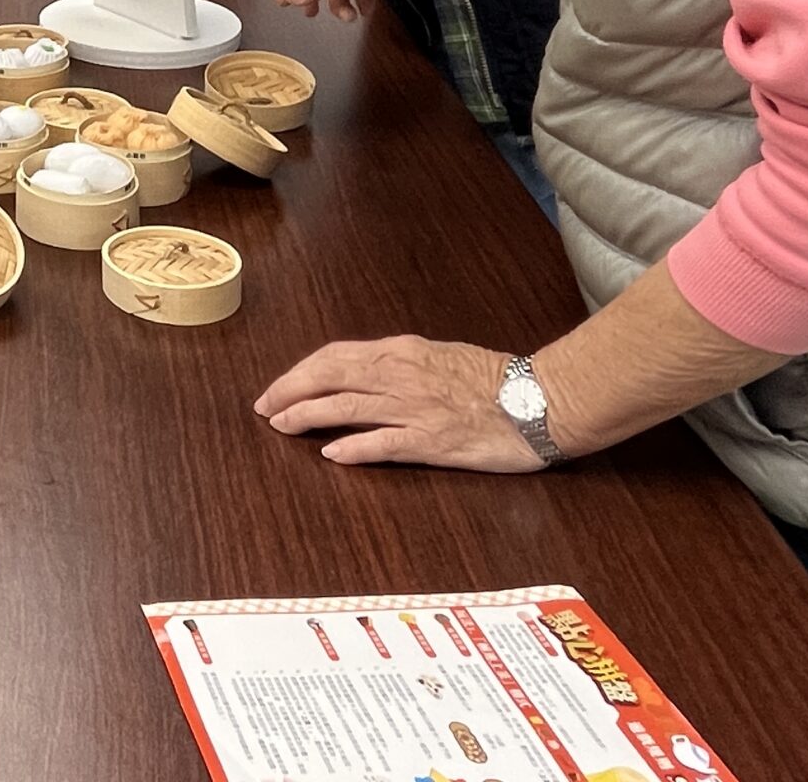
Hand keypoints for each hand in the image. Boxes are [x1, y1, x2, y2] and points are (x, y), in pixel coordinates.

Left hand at [254, 335, 541, 471]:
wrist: (542, 400)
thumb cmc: (496, 379)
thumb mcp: (439, 356)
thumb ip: (400, 364)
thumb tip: (362, 373)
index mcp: (402, 352)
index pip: (336, 356)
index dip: (300, 371)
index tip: (278, 387)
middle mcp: (402, 375)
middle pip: (330, 376)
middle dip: (290, 390)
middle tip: (265, 407)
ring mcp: (416, 407)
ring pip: (347, 406)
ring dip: (307, 415)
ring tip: (280, 426)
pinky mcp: (433, 440)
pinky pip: (384, 442)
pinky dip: (354, 447)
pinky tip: (331, 454)